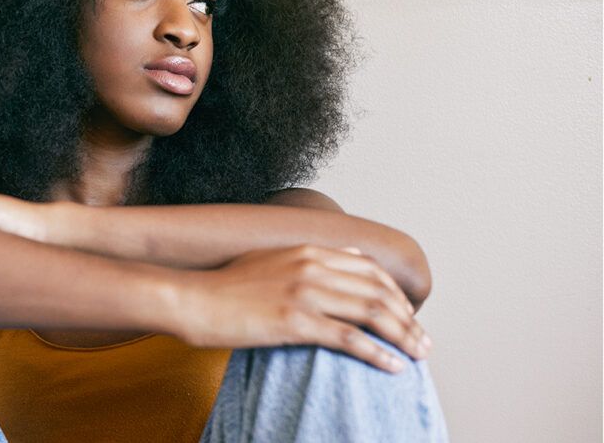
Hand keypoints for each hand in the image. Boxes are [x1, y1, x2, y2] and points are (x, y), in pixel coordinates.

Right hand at [174, 244, 430, 373]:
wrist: (193, 299)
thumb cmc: (226, 286)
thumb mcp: (269, 259)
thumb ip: (307, 258)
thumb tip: (345, 257)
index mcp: (307, 250)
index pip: (369, 269)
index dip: (396, 293)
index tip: (408, 315)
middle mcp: (311, 266)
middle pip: (377, 291)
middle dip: (408, 318)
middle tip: (424, 341)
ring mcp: (304, 292)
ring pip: (371, 313)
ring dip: (403, 336)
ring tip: (418, 355)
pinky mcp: (294, 321)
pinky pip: (349, 338)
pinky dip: (378, 354)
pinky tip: (394, 366)